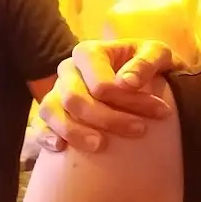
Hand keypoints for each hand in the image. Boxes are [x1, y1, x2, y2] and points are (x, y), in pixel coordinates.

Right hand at [36, 40, 176, 152]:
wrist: (140, 77)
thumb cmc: (147, 64)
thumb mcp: (157, 53)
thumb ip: (147, 62)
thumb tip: (127, 82)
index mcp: (89, 53)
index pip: (101, 83)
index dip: (128, 100)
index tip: (160, 111)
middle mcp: (68, 70)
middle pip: (75, 99)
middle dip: (108, 119)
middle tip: (140, 131)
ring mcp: (56, 92)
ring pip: (52, 112)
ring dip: (75, 132)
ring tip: (100, 146)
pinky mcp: (51, 113)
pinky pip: (40, 125)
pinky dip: (46, 136)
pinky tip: (61, 148)